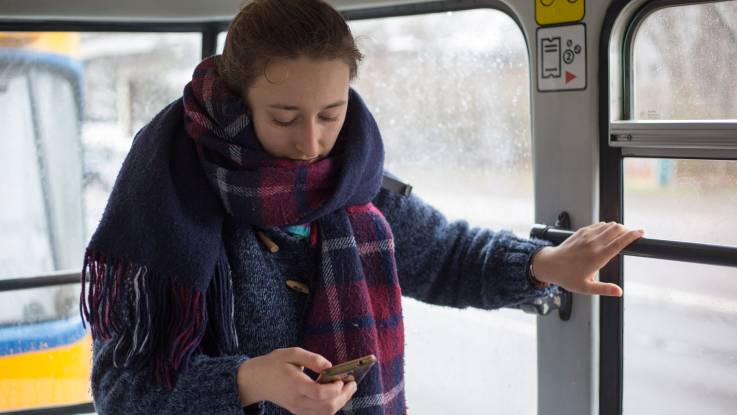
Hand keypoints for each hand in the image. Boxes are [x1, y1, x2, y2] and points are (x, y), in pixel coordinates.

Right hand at [237, 347, 357, 414]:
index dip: (335, 388)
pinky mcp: (299, 411)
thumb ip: (312, 359)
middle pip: (326, 407)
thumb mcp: (292, 353)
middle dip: (344, 396)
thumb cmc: (275, 363)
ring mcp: (298, 409)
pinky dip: (332, 406)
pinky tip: (337, 394)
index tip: (342, 379)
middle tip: (353, 383)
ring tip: (348, 388)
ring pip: (325, 413)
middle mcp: (297, 401)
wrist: (257, 380)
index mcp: (295, 385)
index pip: (319, 394)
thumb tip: (330, 366)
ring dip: (341, 402)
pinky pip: (320, 414)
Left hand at [532, 222, 643, 296]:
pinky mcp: (581, 232)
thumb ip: (604, 289)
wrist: (550, 264)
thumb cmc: (567, 277)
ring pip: (608, 225)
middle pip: (617, 230)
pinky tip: (609, 232)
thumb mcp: (586, 288)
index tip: (641, 232)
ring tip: (623, 234)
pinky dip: (607, 226)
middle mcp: (593, 244)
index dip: (633, 235)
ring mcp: (587, 236)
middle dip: (628, 231)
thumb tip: (619, 292)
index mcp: (598, 257)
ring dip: (618, 228)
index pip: (620, 242)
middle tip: (633, 235)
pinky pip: (598, 225)